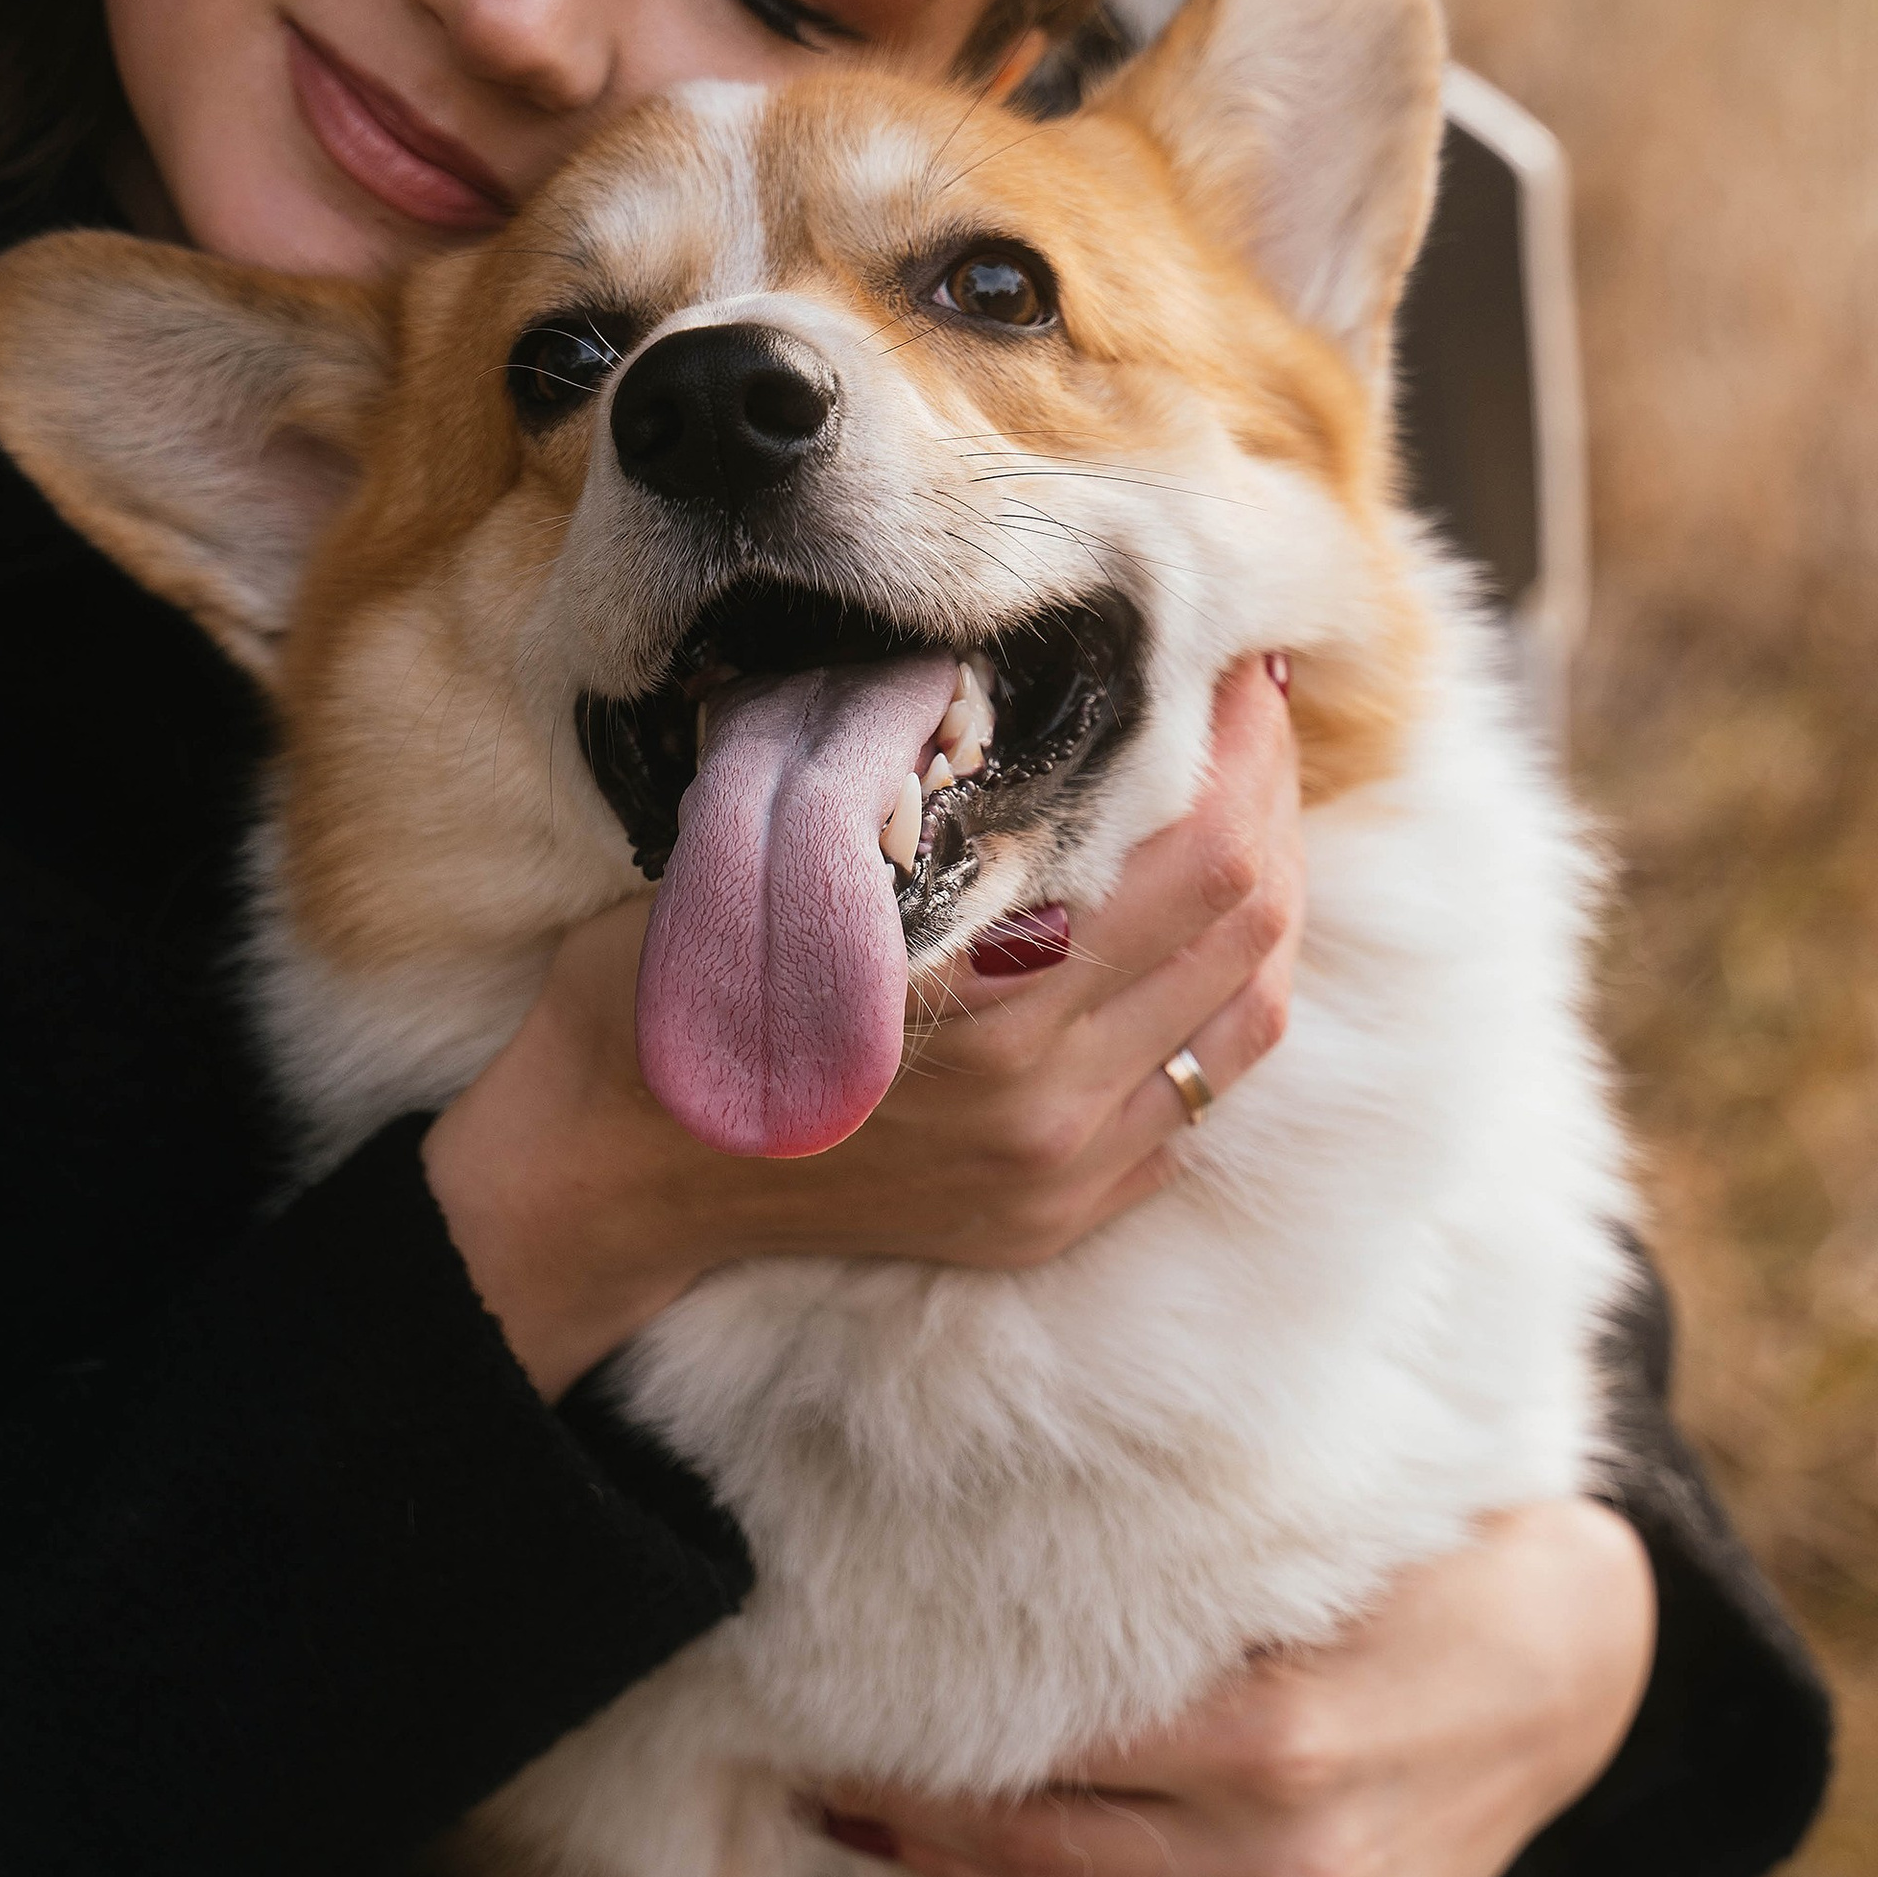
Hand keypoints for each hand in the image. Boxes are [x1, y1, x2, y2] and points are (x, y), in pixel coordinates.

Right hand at [423, 660, 1301, 1397]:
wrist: (609, 1178)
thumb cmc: (673, 993)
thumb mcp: (772, 859)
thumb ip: (903, 791)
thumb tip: (1019, 666)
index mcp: (987, 1007)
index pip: (1197, 854)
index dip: (1238, 748)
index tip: (1228, 661)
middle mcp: (1047, 1102)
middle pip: (1249, 928)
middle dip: (1268, 800)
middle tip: (1245, 714)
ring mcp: (1059, 1172)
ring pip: (1246, 1019)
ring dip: (1265, 904)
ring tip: (1240, 812)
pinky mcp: (1054, 1215)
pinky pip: (1195, 1102)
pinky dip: (1217, 1007)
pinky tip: (1189, 936)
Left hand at [816, 1501, 1657, 1876]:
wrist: (1575, 1675)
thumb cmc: (1422, 1576)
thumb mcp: (1307, 1559)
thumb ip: (1172, 1597)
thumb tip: (988, 1568)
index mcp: (1270, 1729)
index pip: (1044, 1742)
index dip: (924, 1727)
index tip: (830, 1694)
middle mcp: (1283, 1848)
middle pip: (1039, 1840)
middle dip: (912, 1804)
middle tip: (808, 1757)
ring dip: (957, 1875)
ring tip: (858, 1821)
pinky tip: (982, 1874)